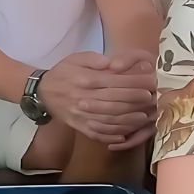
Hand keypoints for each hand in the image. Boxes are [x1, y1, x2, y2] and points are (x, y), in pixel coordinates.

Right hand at [38, 51, 156, 146]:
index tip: (148, 83)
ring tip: (143, 117)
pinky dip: (112, 135)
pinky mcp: (79, 127)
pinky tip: (126, 133)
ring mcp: (81, 115)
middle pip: (115, 102)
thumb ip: (93, 59)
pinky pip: (98, 133)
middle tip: (151, 99)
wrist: (42, 92)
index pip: (114, 82)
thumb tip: (111, 63)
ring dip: (128, 120)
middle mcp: (84, 99)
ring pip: (109, 120)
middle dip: (135, 101)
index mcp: (85, 80)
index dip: (134, 84)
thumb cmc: (63, 72)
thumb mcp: (76, 58)